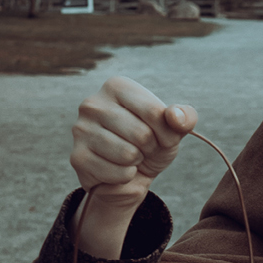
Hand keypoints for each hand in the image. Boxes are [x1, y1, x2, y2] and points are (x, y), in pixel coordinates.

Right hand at [71, 76, 196, 210]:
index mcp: (117, 86)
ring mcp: (81, 130)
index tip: (161, 136)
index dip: (167, 133)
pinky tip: (117, 169)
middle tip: (143, 148)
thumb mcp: (173, 128)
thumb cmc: (151, 142)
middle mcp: (93, 103)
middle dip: (151, 148)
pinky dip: (125, 176)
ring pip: (128, 154)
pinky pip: (118, 173)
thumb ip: (184, 117)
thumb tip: (176, 117)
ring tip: (130, 157)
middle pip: (141, 134)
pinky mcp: (77, 157)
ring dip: (137, 162)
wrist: (129, 173)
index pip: (154, 112)